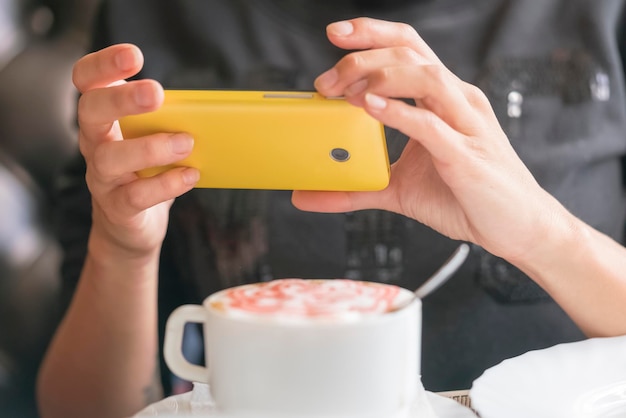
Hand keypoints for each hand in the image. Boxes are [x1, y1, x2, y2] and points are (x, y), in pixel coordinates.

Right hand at [73, 44, 198, 259]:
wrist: (130, 229)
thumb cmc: (147, 174)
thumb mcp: (156, 140)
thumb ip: (172, 122)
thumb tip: (217, 112)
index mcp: (104, 119)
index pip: (87, 81)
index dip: (103, 65)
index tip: (134, 57)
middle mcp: (94, 144)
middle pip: (90, 111)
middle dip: (121, 98)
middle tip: (156, 93)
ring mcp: (102, 178)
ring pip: (109, 157)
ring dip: (150, 148)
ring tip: (186, 143)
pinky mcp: (116, 208)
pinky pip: (135, 195)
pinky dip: (165, 184)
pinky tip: (190, 176)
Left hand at [293, 18, 567, 263]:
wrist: (516, 228)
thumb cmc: (464, 198)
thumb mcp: (398, 190)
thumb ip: (353, 188)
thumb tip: (303, 196)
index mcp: (444, 99)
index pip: (409, 47)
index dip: (372, 33)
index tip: (334, 34)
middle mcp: (457, 101)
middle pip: (410, 53)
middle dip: (362, 56)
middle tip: (324, 81)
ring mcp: (465, 125)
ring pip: (424, 76)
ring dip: (378, 75)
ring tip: (343, 91)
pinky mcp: (466, 156)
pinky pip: (432, 125)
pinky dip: (399, 112)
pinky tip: (369, 106)